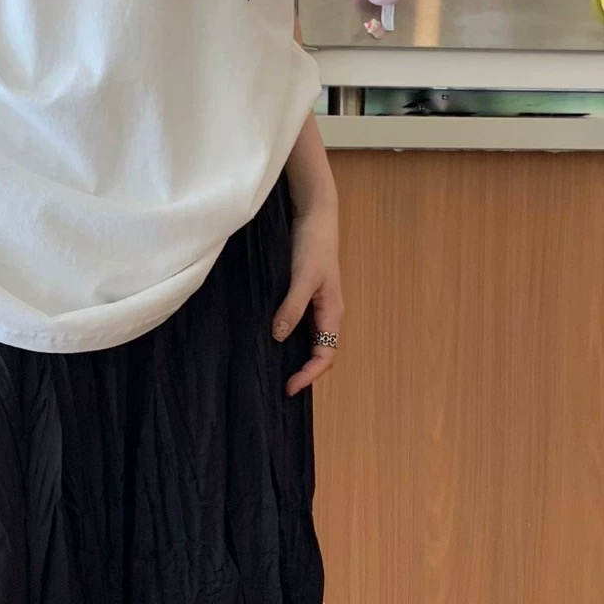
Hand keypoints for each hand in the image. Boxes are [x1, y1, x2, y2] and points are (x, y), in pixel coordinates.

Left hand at [271, 198, 342, 396]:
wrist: (315, 215)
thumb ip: (292, 307)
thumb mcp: (302, 277)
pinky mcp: (304, 296)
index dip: (308, 375)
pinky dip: (288, 339)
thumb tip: (278, 337)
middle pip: (318, 353)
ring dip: (295, 358)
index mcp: (332, 314)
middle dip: (303, 373)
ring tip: (273, 370)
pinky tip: (270, 341)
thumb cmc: (313, 244)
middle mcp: (326, 314)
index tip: (288, 387)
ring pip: (309, 341)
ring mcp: (316, 306)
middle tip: (278, 386)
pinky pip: (298, 326)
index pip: (325, 357)